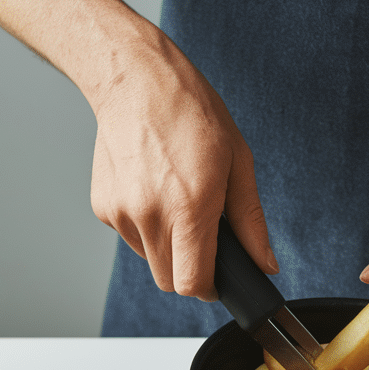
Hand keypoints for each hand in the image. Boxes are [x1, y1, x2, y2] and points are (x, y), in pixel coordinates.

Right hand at [88, 25, 275, 299]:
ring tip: (178, 201)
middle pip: (168, 281)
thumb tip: (265, 264)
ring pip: (149, 259)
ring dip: (167, 247)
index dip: (210, 289)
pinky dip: (146, 226)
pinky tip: (154, 189)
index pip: (192, 284)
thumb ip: (251, 222)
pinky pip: (130, 236)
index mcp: (189, 207)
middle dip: (190, 270)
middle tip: (204, 238)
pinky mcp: (103, 207)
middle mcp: (149, 215)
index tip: (219, 280)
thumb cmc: (190, 112)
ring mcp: (121, 213)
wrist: (134, 80)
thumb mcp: (238, 162)